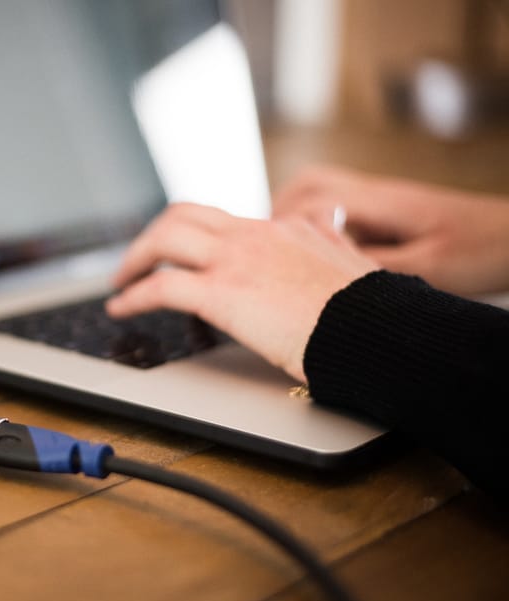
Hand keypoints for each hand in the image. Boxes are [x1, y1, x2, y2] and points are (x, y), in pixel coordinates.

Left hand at [105, 203, 377, 381]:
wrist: (374, 331)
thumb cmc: (367, 309)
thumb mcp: (351, 255)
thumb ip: (330, 233)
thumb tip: (329, 216)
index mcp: (281, 227)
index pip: (221, 219)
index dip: (190, 235)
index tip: (176, 254)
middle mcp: (253, 234)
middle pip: (182, 215)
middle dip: (151, 238)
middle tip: (135, 263)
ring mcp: (235, 259)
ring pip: (164, 238)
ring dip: (134, 260)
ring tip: (121, 284)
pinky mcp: (222, 292)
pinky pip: (161, 286)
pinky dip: (133, 297)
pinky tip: (121, 309)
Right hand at [273, 164, 508, 294]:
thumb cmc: (480, 250)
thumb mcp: (424, 269)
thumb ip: (368, 266)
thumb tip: (318, 272)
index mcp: (376, 202)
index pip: (307, 204)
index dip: (278, 231)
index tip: (261, 257)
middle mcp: (371, 192)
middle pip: (302, 188)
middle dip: (274, 217)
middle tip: (261, 250)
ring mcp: (376, 199)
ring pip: (313, 195)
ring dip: (290, 218)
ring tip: (280, 252)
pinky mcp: (382, 211)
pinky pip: (331, 209)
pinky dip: (310, 226)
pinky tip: (313, 255)